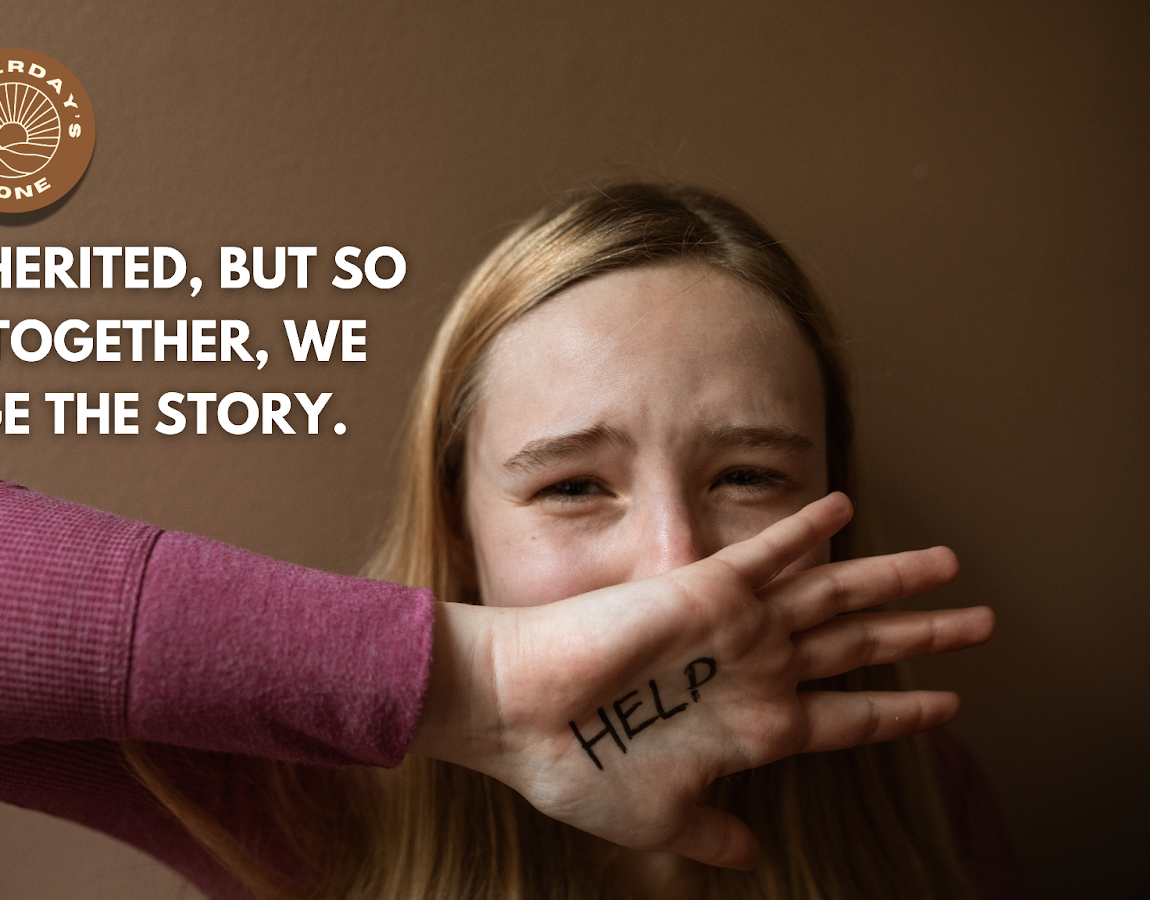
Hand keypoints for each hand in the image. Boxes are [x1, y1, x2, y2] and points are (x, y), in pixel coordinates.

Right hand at [409, 492, 993, 869]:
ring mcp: (735, 631)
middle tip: (984, 623)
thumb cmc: (578, 770)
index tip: (947, 705)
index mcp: (752, 729)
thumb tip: (749, 854)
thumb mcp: (658, 821)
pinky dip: (806, 530)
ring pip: (834, 597)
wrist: (518, 714)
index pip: (847, 716)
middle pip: (858, 647)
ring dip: (893, 579)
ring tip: (952, 565)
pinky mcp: (704, 594)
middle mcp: (754, 673)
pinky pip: (768, 554)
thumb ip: (713, 833)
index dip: (900, 711)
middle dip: (924, 635)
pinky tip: (843, 507)